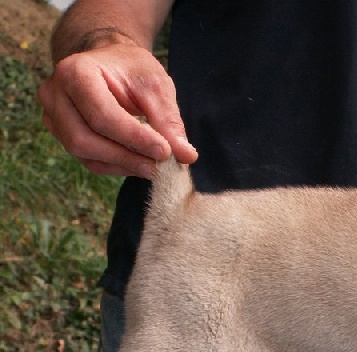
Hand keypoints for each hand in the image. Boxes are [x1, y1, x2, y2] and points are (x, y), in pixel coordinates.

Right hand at [37, 43, 197, 178]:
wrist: (110, 64)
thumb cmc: (132, 69)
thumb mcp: (155, 85)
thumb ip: (168, 120)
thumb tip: (186, 156)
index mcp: (75, 73)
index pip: (102, 115)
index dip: (134, 138)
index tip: (165, 152)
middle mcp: (55, 94)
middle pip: (84, 139)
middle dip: (126, 156)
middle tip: (160, 166)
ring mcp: (53, 116)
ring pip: (84, 154)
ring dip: (122, 164)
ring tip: (153, 166)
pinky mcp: (62, 134)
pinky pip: (87, 160)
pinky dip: (116, 166)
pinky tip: (138, 164)